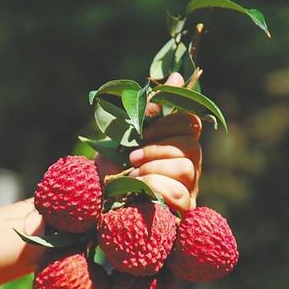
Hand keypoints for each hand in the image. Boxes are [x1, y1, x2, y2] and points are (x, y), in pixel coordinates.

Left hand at [96, 73, 201, 212]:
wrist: (96, 200)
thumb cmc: (111, 167)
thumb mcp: (125, 133)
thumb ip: (150, 108)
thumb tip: (178, 76)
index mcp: (177, 144)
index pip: (191, 123)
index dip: (170, 119)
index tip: (143, 126)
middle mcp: (188, 166)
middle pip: (192, 145)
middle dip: (157, 147)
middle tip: (132, 155)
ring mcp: (188, 190)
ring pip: (186, 168)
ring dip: (154, 167)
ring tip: (132, 174)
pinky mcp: (181, 212)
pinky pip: (179, 194)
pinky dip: (155, 186)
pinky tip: (138, 188)